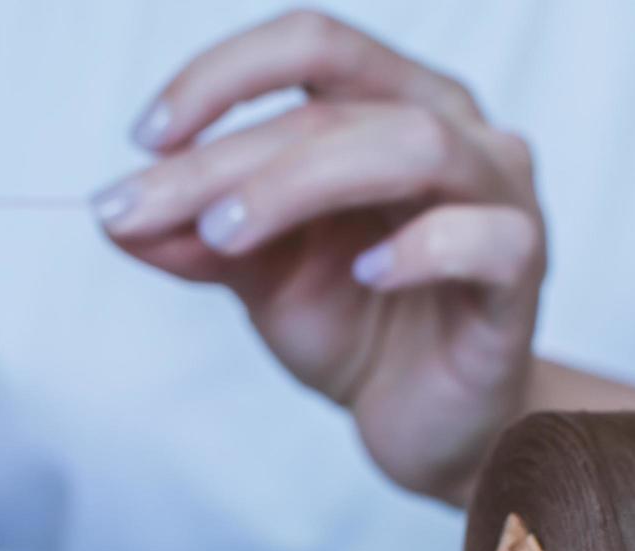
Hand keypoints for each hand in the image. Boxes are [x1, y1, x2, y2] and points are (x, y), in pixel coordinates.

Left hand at [96, 10, 545, 505]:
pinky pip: (486, 236)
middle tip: (143, 208)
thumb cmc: (354, 328)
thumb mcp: (257, 277)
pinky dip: (420, 248)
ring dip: (300, 184)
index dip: (220, 77)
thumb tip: (113, 215)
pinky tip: (364, 275)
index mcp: (385, 106)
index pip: (308, 46)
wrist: (423, 421)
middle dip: (224, 157)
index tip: (142, 139)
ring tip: (226, 237)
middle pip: (336, 106)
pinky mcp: (521, 272)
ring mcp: (497, 194)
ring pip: (413, 145)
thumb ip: (194, 238)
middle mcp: (452, 128)